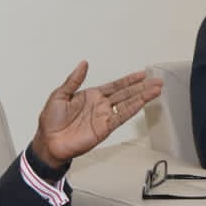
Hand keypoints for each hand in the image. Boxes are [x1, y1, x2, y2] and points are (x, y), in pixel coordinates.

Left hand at [30, 61, 162, 166]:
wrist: (49, 142)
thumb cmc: (51, 121)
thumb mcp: (59, 95)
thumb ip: (73, 80)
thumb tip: (83, 64)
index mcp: (91, 96)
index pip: (115, 85)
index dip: (129, 80)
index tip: (142, 74)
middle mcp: (100, 105)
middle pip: (126, 93)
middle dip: (142, 87)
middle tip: (156, 81)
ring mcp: (104, 117)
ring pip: (127, 104)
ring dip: (142, 97)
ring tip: (156, 90)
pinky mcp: (104, 128)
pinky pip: (121, 117)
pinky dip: (132, 109)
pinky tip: (142, 102)